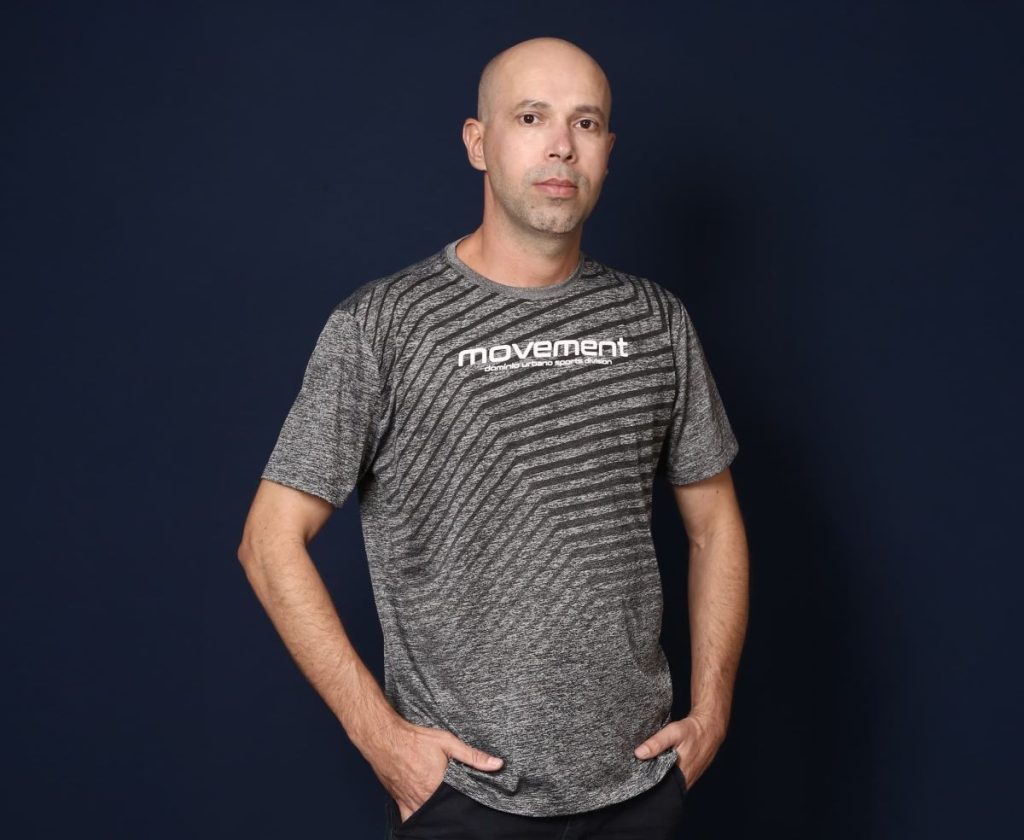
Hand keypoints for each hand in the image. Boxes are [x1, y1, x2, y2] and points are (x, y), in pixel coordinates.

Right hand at [370, 718, 504, 823]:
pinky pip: (410, 821)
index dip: (469, 805)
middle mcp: (425, 799)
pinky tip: (428, 820)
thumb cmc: (415, 739)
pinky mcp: (400, 803)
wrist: (384, 738)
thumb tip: (498, 764)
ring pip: (429, 819)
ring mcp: (411, 803)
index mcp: (439, 786)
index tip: (476, 805)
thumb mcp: (448, 742)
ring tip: (448, 812)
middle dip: (454, 811)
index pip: (460, 803)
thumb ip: (473, 756)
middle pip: (445, 813)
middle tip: (461, 806)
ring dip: (438, 816)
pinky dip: (419, 823)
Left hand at [632, 713, 724, 790]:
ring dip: (657, 774)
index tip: (634, 774)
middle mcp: (685, 781)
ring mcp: (687, 779)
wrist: (709, 728)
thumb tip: (639, 754)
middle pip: (662, 785)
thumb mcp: (673, 732)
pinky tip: (659, 761)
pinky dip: (665, 771)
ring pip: (667, 781)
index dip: (646, 783)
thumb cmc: (692, 730)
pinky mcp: (688, 774)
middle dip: (650, 779)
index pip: (658, 787)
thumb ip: (657, 743)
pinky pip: (673, 777)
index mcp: (681, 776)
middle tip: (638, 767)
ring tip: (647, 763)